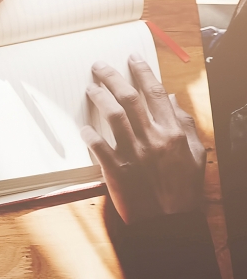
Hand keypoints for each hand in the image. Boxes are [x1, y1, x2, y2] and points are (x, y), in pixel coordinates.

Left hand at [80, 56, 205, 224]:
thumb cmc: (183, 188)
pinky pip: (100, 148)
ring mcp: (134, 154)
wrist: (171, 221)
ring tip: (90, 88)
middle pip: (130, 99)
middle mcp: (153, 139)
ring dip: (100, 98)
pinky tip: (83, 127)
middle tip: (99, 66)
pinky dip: (90, 136)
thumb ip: (185, 124)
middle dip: (113, 77)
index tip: (131, 58)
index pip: (155, 94)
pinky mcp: (118, 171)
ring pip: (114, 117)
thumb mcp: (195, 154)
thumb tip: (172, 100)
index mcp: (173, 133)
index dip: (142, 72)